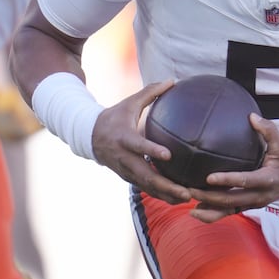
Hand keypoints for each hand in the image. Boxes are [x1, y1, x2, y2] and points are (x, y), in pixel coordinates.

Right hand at [91, 81, 194, 204]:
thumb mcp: (129, 103)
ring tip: (188, 199)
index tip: (168, 155)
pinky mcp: (128, 178)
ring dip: (167, 195)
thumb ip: (150, 92)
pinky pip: (146, 189)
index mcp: (124, 138)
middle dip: (166, 186)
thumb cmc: (114, 117)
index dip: (151, 150)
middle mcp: (124, 158)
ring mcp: (125, 171)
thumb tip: (173, 80)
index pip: (138, 146)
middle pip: (145, 176)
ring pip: (147, 187)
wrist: (90, 137)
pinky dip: (161, 195)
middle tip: (186, 191)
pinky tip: (179, 198)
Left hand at [185, 113, 278, 222]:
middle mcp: (260, 195)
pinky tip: (196, 210)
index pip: (245, 181)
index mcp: (267, 179)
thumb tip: (252, 117)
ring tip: (189, 206)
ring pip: (229, 210)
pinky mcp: (249, 206)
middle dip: (210, 197)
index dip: (227, 180)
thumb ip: (268, 129)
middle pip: (232, 200)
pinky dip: (214, 214)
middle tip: (190, 189)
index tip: (209, 177)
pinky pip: (230, 213)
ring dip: (209, 209)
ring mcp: (254, 203)